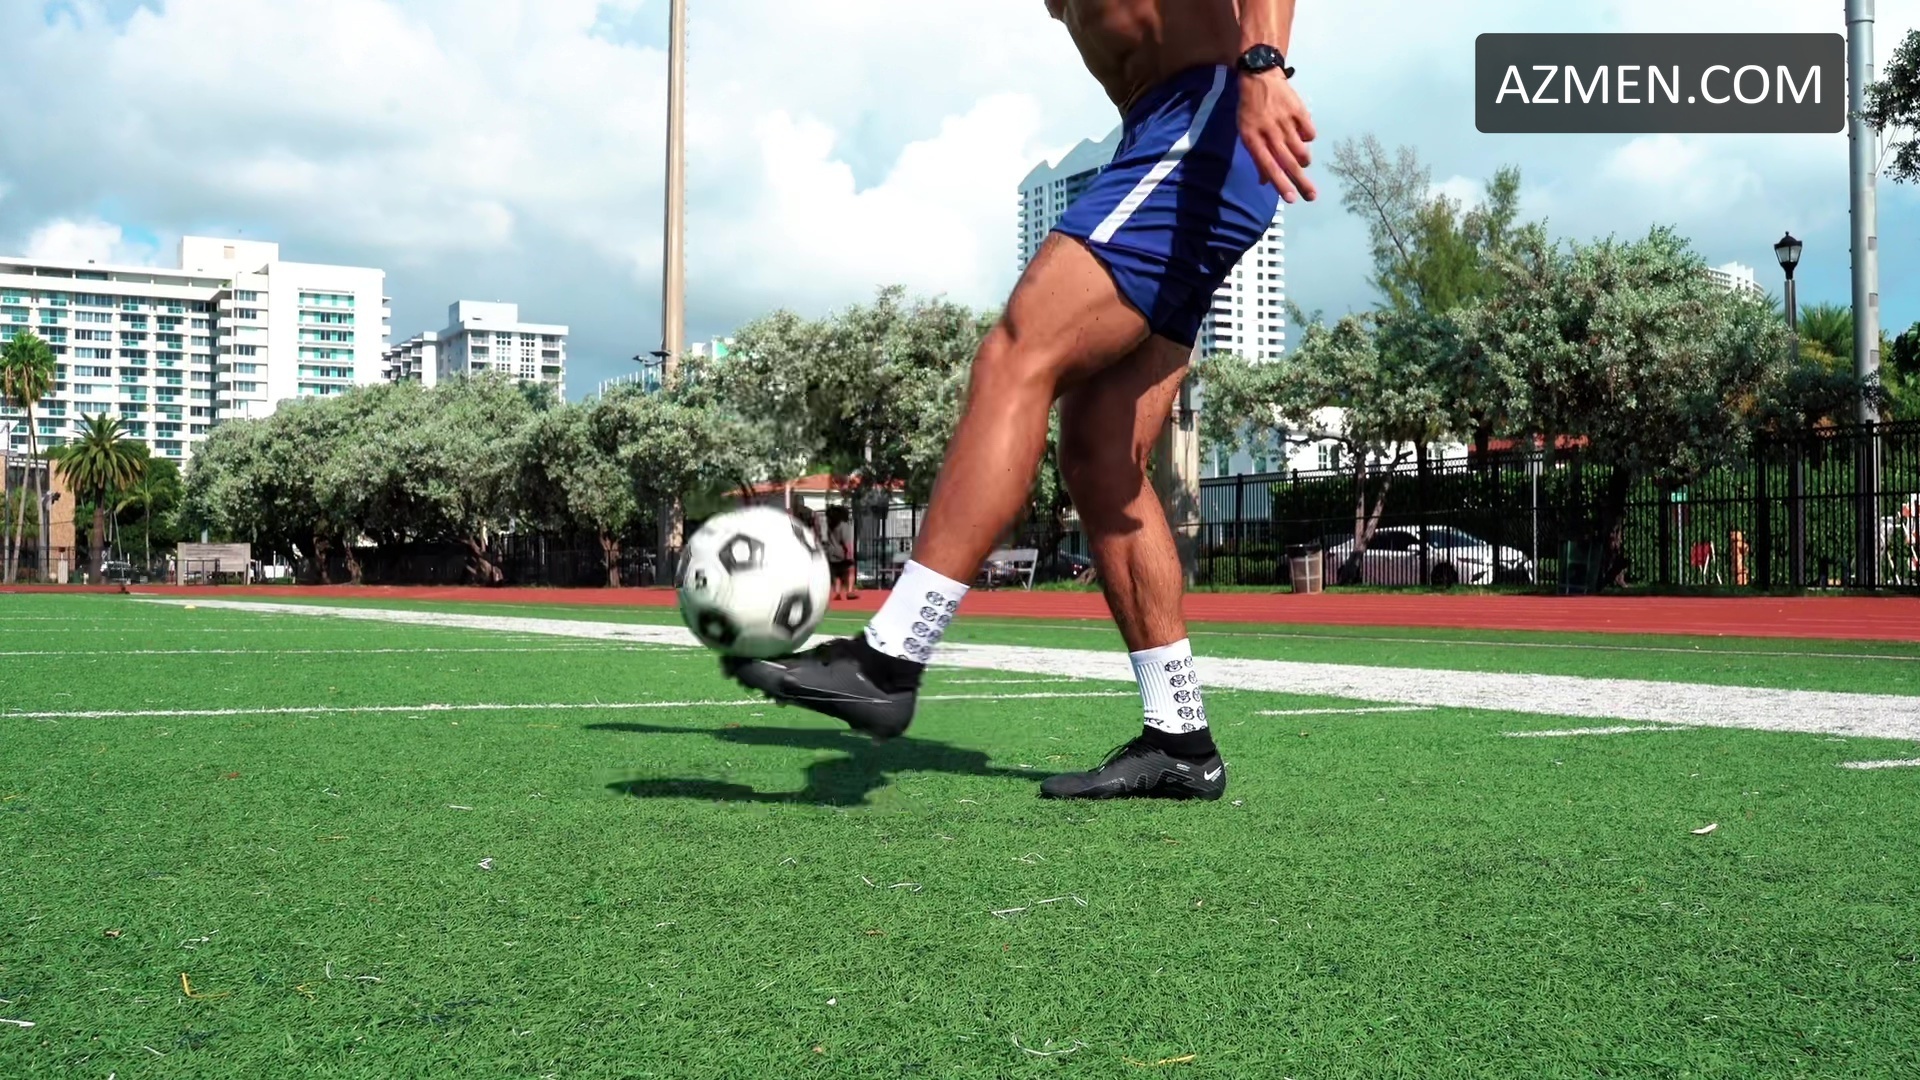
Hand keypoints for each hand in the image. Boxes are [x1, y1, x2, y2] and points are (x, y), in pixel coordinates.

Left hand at [1238, 70, 1316, 202]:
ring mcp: (1285, 120)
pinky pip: (1309, 132)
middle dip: (1300, 182)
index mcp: (1253, 138)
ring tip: (1303, 163)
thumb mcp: (1246, 132)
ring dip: (1304, 160)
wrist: (1259, 76)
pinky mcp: (1298, 110)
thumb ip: (1257, 156)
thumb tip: (1265, 181)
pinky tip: (1303, 136)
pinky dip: (1308, 139)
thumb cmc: (1250, 109)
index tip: (1291, 199)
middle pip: (1287, 161)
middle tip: (1312, 197)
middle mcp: (1269, 131)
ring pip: (1301, 149)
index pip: (1268, 166)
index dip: (1280, 183)